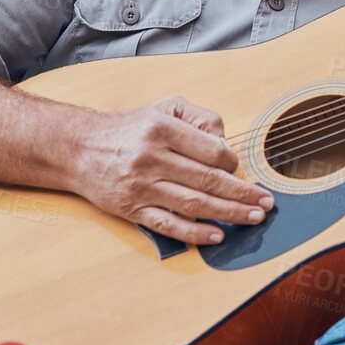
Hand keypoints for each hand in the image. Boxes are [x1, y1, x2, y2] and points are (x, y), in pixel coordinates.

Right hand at [66, 96, 273, 245]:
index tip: (240, 169)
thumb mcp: (163, 108)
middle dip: (244, 193)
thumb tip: (225, 144)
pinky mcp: (131, 209)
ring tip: (253, 217)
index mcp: (162, 129)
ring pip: (194, 204)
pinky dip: (195, 233)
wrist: (77, 147)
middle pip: (209, 181)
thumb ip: (199, 118)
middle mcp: (151, 157)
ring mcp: (141, 186)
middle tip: (266, 202)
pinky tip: (217, 235)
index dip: (233, 162)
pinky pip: (168, 225)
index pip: (212, 151)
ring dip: (229, 213)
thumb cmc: (128, 128)